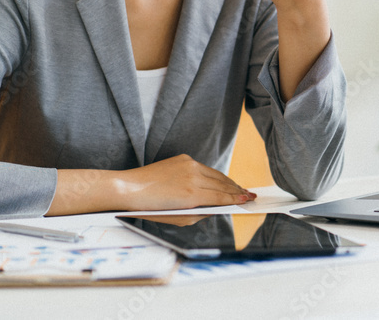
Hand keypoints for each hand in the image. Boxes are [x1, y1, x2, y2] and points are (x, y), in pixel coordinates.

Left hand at [115, 154, 256, 210]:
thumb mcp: (177, 219)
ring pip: (215, 174)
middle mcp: (193, 177)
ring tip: (238, 187)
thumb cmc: (151, 208)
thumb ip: (199, 215)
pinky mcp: (184, 159)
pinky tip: (220, 179)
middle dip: (237, 190)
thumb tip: (215, 210)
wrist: (130, 188)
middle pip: (222, 183)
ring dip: (228, 181)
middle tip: (249, 194)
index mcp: (192, 195)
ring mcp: (189, 165)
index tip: (248, 200)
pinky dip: (213, 175)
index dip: (237, 199)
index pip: (221, 196)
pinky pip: (204, 168)